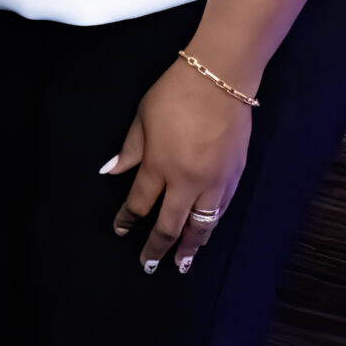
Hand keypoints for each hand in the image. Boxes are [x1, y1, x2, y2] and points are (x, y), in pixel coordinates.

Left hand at [101, 61, 251, 275]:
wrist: (220, 80)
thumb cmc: (175, 94)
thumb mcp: (142, 118)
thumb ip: (130, 150)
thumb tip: (110, 172)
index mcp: (159, 167)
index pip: (140, 204)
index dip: (128, 220)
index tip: (120, 230)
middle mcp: (187, 182)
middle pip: (170, 225)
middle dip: (157, 248)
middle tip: (149, 265)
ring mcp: (215, 182)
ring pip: (201, 225)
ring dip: (189, 247)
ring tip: (182, 263)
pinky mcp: (235, 176)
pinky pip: (221, 211)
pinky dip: (211, 226)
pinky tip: (205, 234)